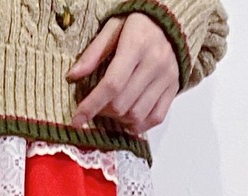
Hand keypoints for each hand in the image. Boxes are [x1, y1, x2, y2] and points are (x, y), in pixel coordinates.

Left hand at [67, 12, 179, 132]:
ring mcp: (167, 77)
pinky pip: (156, 117)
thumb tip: (73, 76)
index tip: (76, 120)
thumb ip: (93, 52)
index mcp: (137, 45)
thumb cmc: (138, 24)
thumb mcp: (113, 27)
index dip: (91, 106)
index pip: (111, 84)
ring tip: (112, 109)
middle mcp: (155, 62)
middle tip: (97, 105)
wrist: (171, 20)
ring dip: (119, 119)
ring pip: (137, 115)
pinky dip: (139, 124)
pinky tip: (128, 119)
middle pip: (122, 104)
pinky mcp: (174, 87)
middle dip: (103, 111)